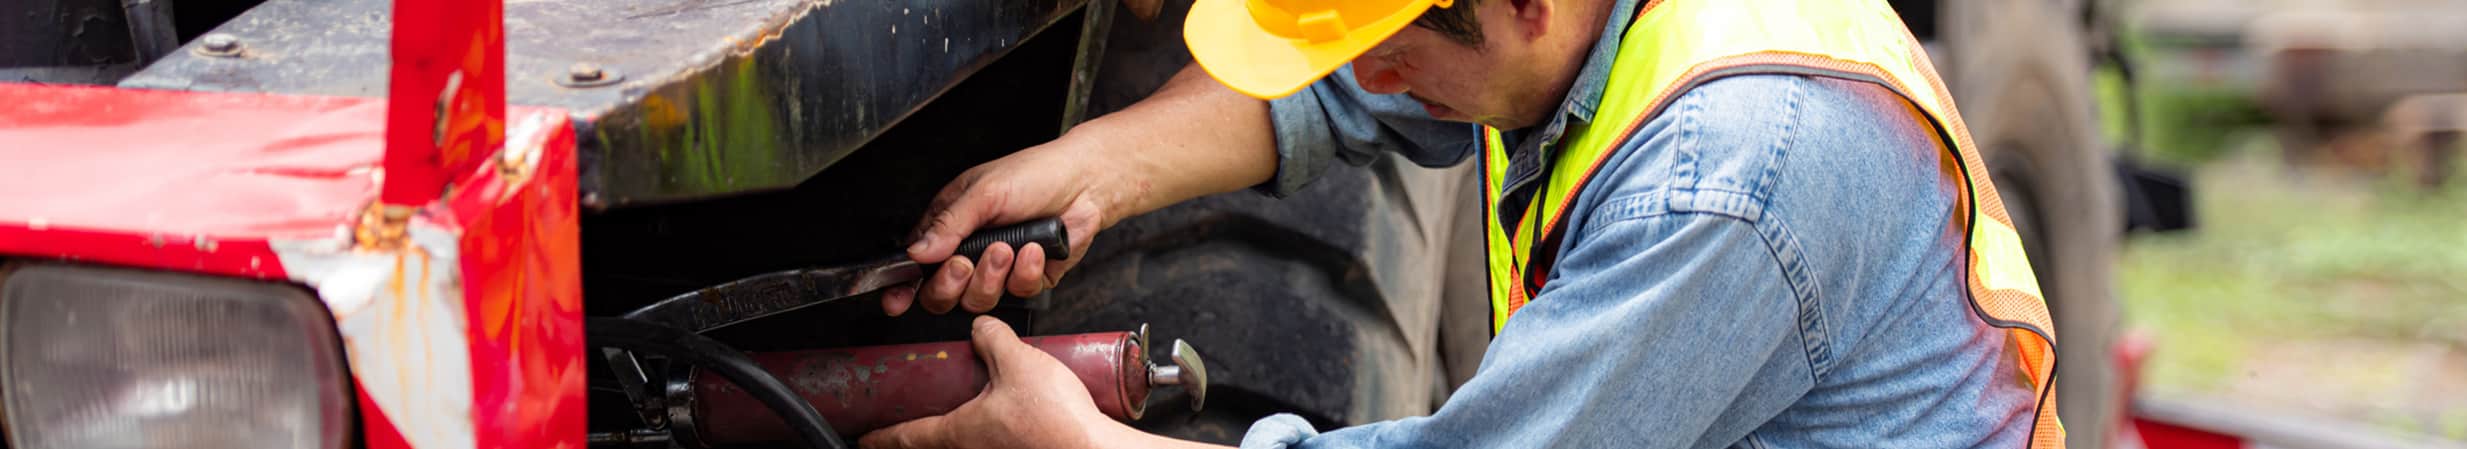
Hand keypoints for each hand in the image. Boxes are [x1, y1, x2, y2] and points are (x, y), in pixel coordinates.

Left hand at [860, 317, 1114, 448]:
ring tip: (961, 411)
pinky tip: (1009, 418)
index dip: (881, 436)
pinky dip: (990, 434)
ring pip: (966, 445)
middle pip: (933, 446)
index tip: (865, 438)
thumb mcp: (1017, 361)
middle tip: (907, 422)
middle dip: (918, 434)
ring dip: (958, 432)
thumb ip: (993, 338)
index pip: (905, 438)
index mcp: (958, 433)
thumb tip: (982, 326)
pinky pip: (996, 445)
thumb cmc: (1056, 421)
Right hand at [881, 138, 1126, 315]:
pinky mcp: (1027, 279)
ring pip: (978, 300)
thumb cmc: (1035, 174)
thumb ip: (949, 225)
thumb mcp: (984, 192)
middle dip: (951, 284)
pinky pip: (1017, 293)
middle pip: (941, 294)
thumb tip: (918, 252)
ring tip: (1007, 247)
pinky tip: (1034, 248)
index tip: (896, 300)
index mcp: (951, 226)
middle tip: (965, 263)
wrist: (1086, 183)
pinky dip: (1026, 272)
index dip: (902, 287)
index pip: (915, 264)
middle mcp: (971, 251)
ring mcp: (999, 269)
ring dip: (991, 276)